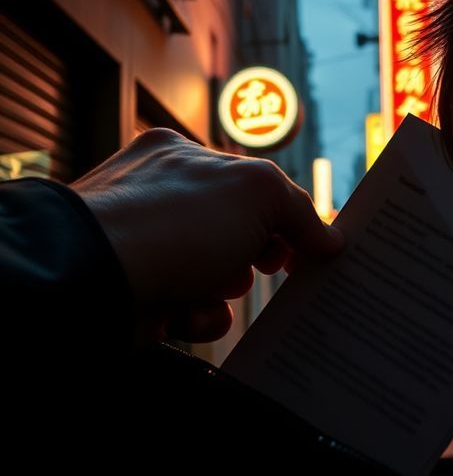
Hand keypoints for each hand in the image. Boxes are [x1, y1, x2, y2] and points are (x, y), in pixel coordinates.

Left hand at [73, 128, 343, 343]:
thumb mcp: (258, 193)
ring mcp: (148, 248)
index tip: (307, 248)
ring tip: (209, 291)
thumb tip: (332, 240)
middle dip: (254, 258)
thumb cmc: (176, 223)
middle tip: (262, 266)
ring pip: (218, 278)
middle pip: (238, 236)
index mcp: (185, 157)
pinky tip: (185, 315)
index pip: (251, 188)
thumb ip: (301, 211)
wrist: (97, 277)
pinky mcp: (141, 293)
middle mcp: (162, 198)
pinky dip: (200, 318)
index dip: (283, 219)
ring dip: (225, 292)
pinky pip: (192, 309)